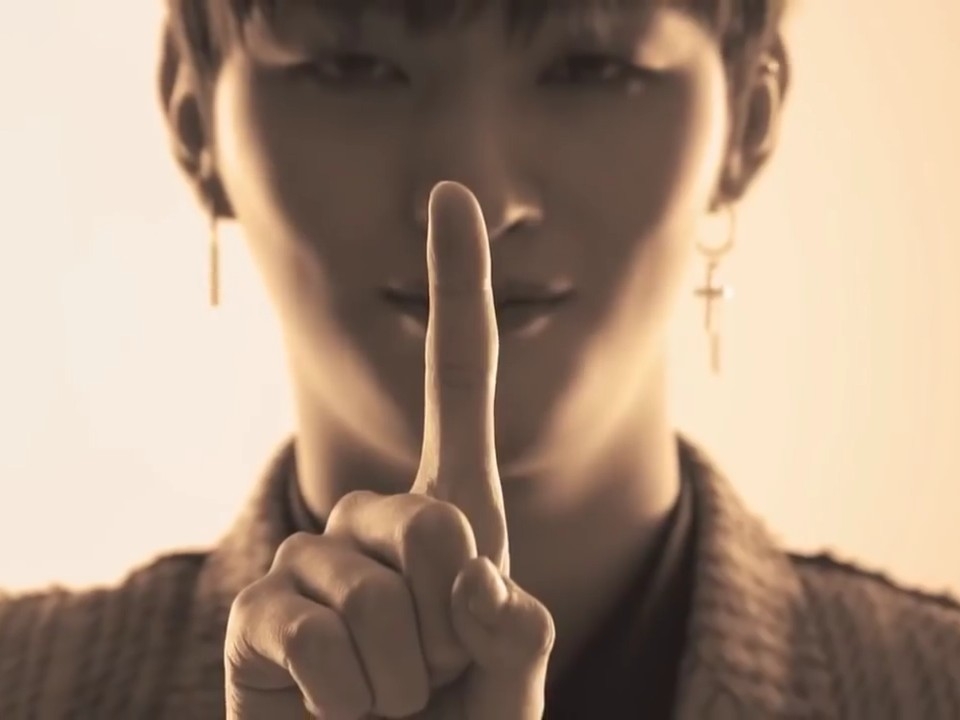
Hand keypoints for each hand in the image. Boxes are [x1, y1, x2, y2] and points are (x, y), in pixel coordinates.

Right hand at [223, 181, 555, 719]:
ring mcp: (312, 562)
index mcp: (456, 515)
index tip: (451, 196)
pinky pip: (310, 636)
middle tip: (434, 683)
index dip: (457, 286)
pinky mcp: (258, 616)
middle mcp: (378, 521)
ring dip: (399, 679)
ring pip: (370, 595)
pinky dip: (346, 701)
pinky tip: (338, 713)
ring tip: (389, 707)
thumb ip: (515, 638)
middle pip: (433, 523)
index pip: (458, 381)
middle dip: (450, 628)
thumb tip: (478, 578)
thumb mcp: (507, 687)